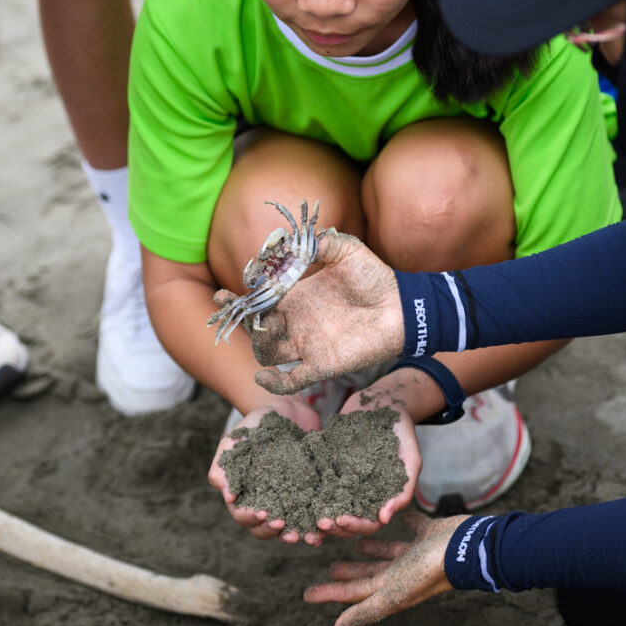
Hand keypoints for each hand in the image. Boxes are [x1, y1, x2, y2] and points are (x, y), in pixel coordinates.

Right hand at [207, 396, 329, 544]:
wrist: (284, 410)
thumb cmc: (254, 426)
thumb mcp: (234, 441)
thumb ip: (224, 466)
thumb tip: (228, 496)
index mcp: (244, 495)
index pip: (243, 516)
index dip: (251, 519)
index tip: (263, 513)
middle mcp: (265, 503)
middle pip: (265, 530)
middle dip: (276, 532)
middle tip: (287, 530)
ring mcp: (287, 501)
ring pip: (290, 528)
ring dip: (299, 535)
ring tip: (310, 538)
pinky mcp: (309, 494)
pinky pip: (312, 514)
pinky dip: (318, 523)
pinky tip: (327, 525)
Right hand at [214, 230, 404, 394]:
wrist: (402, 306)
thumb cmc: (375, 277)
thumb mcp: (346, 250)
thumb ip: (319, 242)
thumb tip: (288, 241)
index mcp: (296, 296)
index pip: (258, 301)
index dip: (237, 300)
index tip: (223, 295)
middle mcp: (296, 322)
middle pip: (256, 329)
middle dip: (244, 323)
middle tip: (245, 313)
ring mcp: (307, 345)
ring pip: (268, 353)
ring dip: (258, 346)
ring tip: (263, 332)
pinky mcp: (321, 365)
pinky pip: (291, 381)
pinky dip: (274, 384)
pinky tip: (264, 376)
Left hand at [304, 510, 470, 625]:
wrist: (466, 546)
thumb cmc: (429, 570)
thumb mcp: (394, 593)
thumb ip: (366, 610)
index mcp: (392, 587)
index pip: (354, 591)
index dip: (330, 593)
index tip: (306, 593)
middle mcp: (403, 571)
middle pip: (369, 572)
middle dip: (349, 571)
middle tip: (330, 565)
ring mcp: (417, 553)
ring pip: (388, 550)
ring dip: (372, 547)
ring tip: (355, 541)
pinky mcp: (428, 532)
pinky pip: (411, 523)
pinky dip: (401, 517)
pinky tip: (391, 510)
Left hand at [311, 389, 420, 541]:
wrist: (383, 399)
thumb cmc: (402, 430)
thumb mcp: (410, 459)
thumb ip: (403, 489)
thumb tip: (384, 519)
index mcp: (381, 497)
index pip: (368, 523)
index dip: (355, 526)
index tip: (341, 520)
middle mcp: (361, 493)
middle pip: (346, 520)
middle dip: (333, 525)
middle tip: (320, 522)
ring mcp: (343, 479)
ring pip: (328, 506)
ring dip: (317, 515)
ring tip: (306, 516)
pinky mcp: (328, 464)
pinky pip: (316, 481)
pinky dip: (307, 491)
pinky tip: (295, 493)